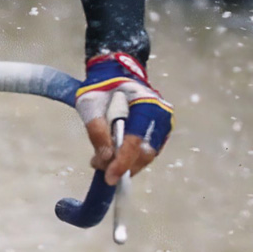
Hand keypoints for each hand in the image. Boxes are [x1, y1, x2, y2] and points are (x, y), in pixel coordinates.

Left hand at [76, 52, 172, 184]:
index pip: (136, 140)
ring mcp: (162, 124)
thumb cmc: (101, 87)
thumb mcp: (90, 104)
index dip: (122, 162)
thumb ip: (97, 131)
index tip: (109, 177)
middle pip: (144, 153)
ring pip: (146, 156)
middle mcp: (160, 115)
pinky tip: (113, 156)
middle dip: (121, 166)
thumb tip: (105, 159)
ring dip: (124, 165)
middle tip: (98, 166)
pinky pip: (146, 152)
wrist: (115, 74)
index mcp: (146, 103)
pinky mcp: (159, 132)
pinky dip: (130, 159)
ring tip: (101, 160)